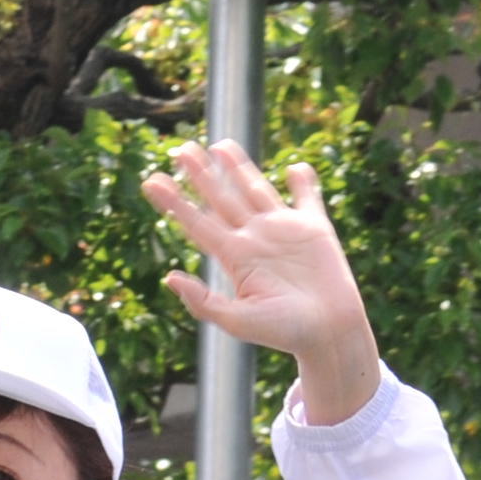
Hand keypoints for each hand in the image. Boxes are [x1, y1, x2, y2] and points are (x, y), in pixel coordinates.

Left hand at [144, 141, 381, 424]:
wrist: (328, 334)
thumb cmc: (284, 333)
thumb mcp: (238, 322)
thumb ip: (204, 303)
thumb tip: (170, 278)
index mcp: (235, 258)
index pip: (198, 223)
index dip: (175, 203)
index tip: (152, 182)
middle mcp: (255, 238)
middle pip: (221, 199)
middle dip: (201, 175)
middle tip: (180, 149)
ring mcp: (284, 231)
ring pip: (255, 189)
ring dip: (238, 167)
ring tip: (219, 144)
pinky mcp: (315, 229)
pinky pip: (306, 198)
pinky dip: (303, 182)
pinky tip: (295, 166)